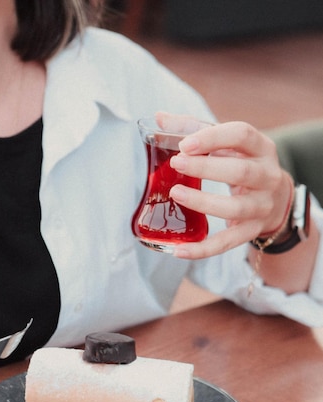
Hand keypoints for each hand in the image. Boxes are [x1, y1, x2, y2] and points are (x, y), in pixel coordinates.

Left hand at [156, 112, 293, 258]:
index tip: (185, 143)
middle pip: (241, 172)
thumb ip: (195, 130)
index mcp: (261, 148)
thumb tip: (159, 117)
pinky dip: (203, 249)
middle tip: (176, 163)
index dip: (213, 137)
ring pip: (236, 208)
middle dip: (207, 167)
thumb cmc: (243, 164)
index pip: (242, 135)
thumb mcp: (228, 145)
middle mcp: (268, 176)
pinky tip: (179, 250)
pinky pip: (227, 243)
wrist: (276, 199)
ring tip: (176, 194)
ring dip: (204, 202)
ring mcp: (262, 206)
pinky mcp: (252, 231)